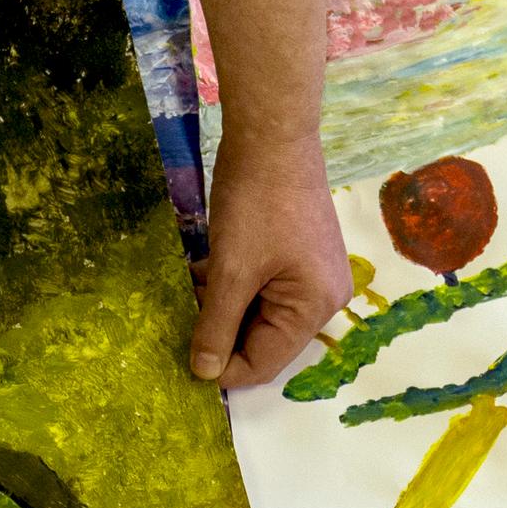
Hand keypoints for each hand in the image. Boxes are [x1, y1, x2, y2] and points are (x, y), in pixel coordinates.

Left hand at [189, 128, 352, 389]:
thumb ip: (216, 325)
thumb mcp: (231, 270)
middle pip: (265, 339)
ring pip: (259, 313)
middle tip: (183, 317)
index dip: (222, 368)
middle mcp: (324, 298)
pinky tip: (203, 272)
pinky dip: (232, 286)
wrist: (273, 134)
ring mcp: (313, 275)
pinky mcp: (299, 254)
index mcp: (315, 307)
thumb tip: (204, 373)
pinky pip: (263, 287)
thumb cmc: (255, 203)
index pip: (265, 362)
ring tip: (190, 288)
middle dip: (221, 332)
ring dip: (221, 307)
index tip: (184, 361)